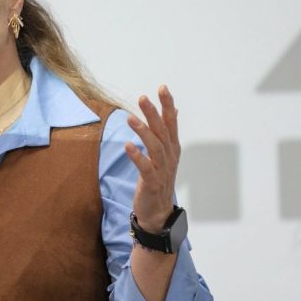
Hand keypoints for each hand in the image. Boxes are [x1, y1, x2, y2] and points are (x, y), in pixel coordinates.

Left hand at [124, 86, 180, 232]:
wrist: (158, 212)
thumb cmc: (158, 180)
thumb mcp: (164, 155)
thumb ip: (166, 133)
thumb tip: (172, 112)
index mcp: (172, 148)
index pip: (171, 123)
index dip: (168, 106)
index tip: (162, 88)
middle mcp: (170, 157)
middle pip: (162, 131)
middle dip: (154, 113)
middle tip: (144, 97)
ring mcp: (162, 170)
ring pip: (155, 147)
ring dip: (143, 132)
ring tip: (131, 118)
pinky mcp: (152, 182)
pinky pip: (145, 168)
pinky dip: (137, 157)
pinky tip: (128, 146)